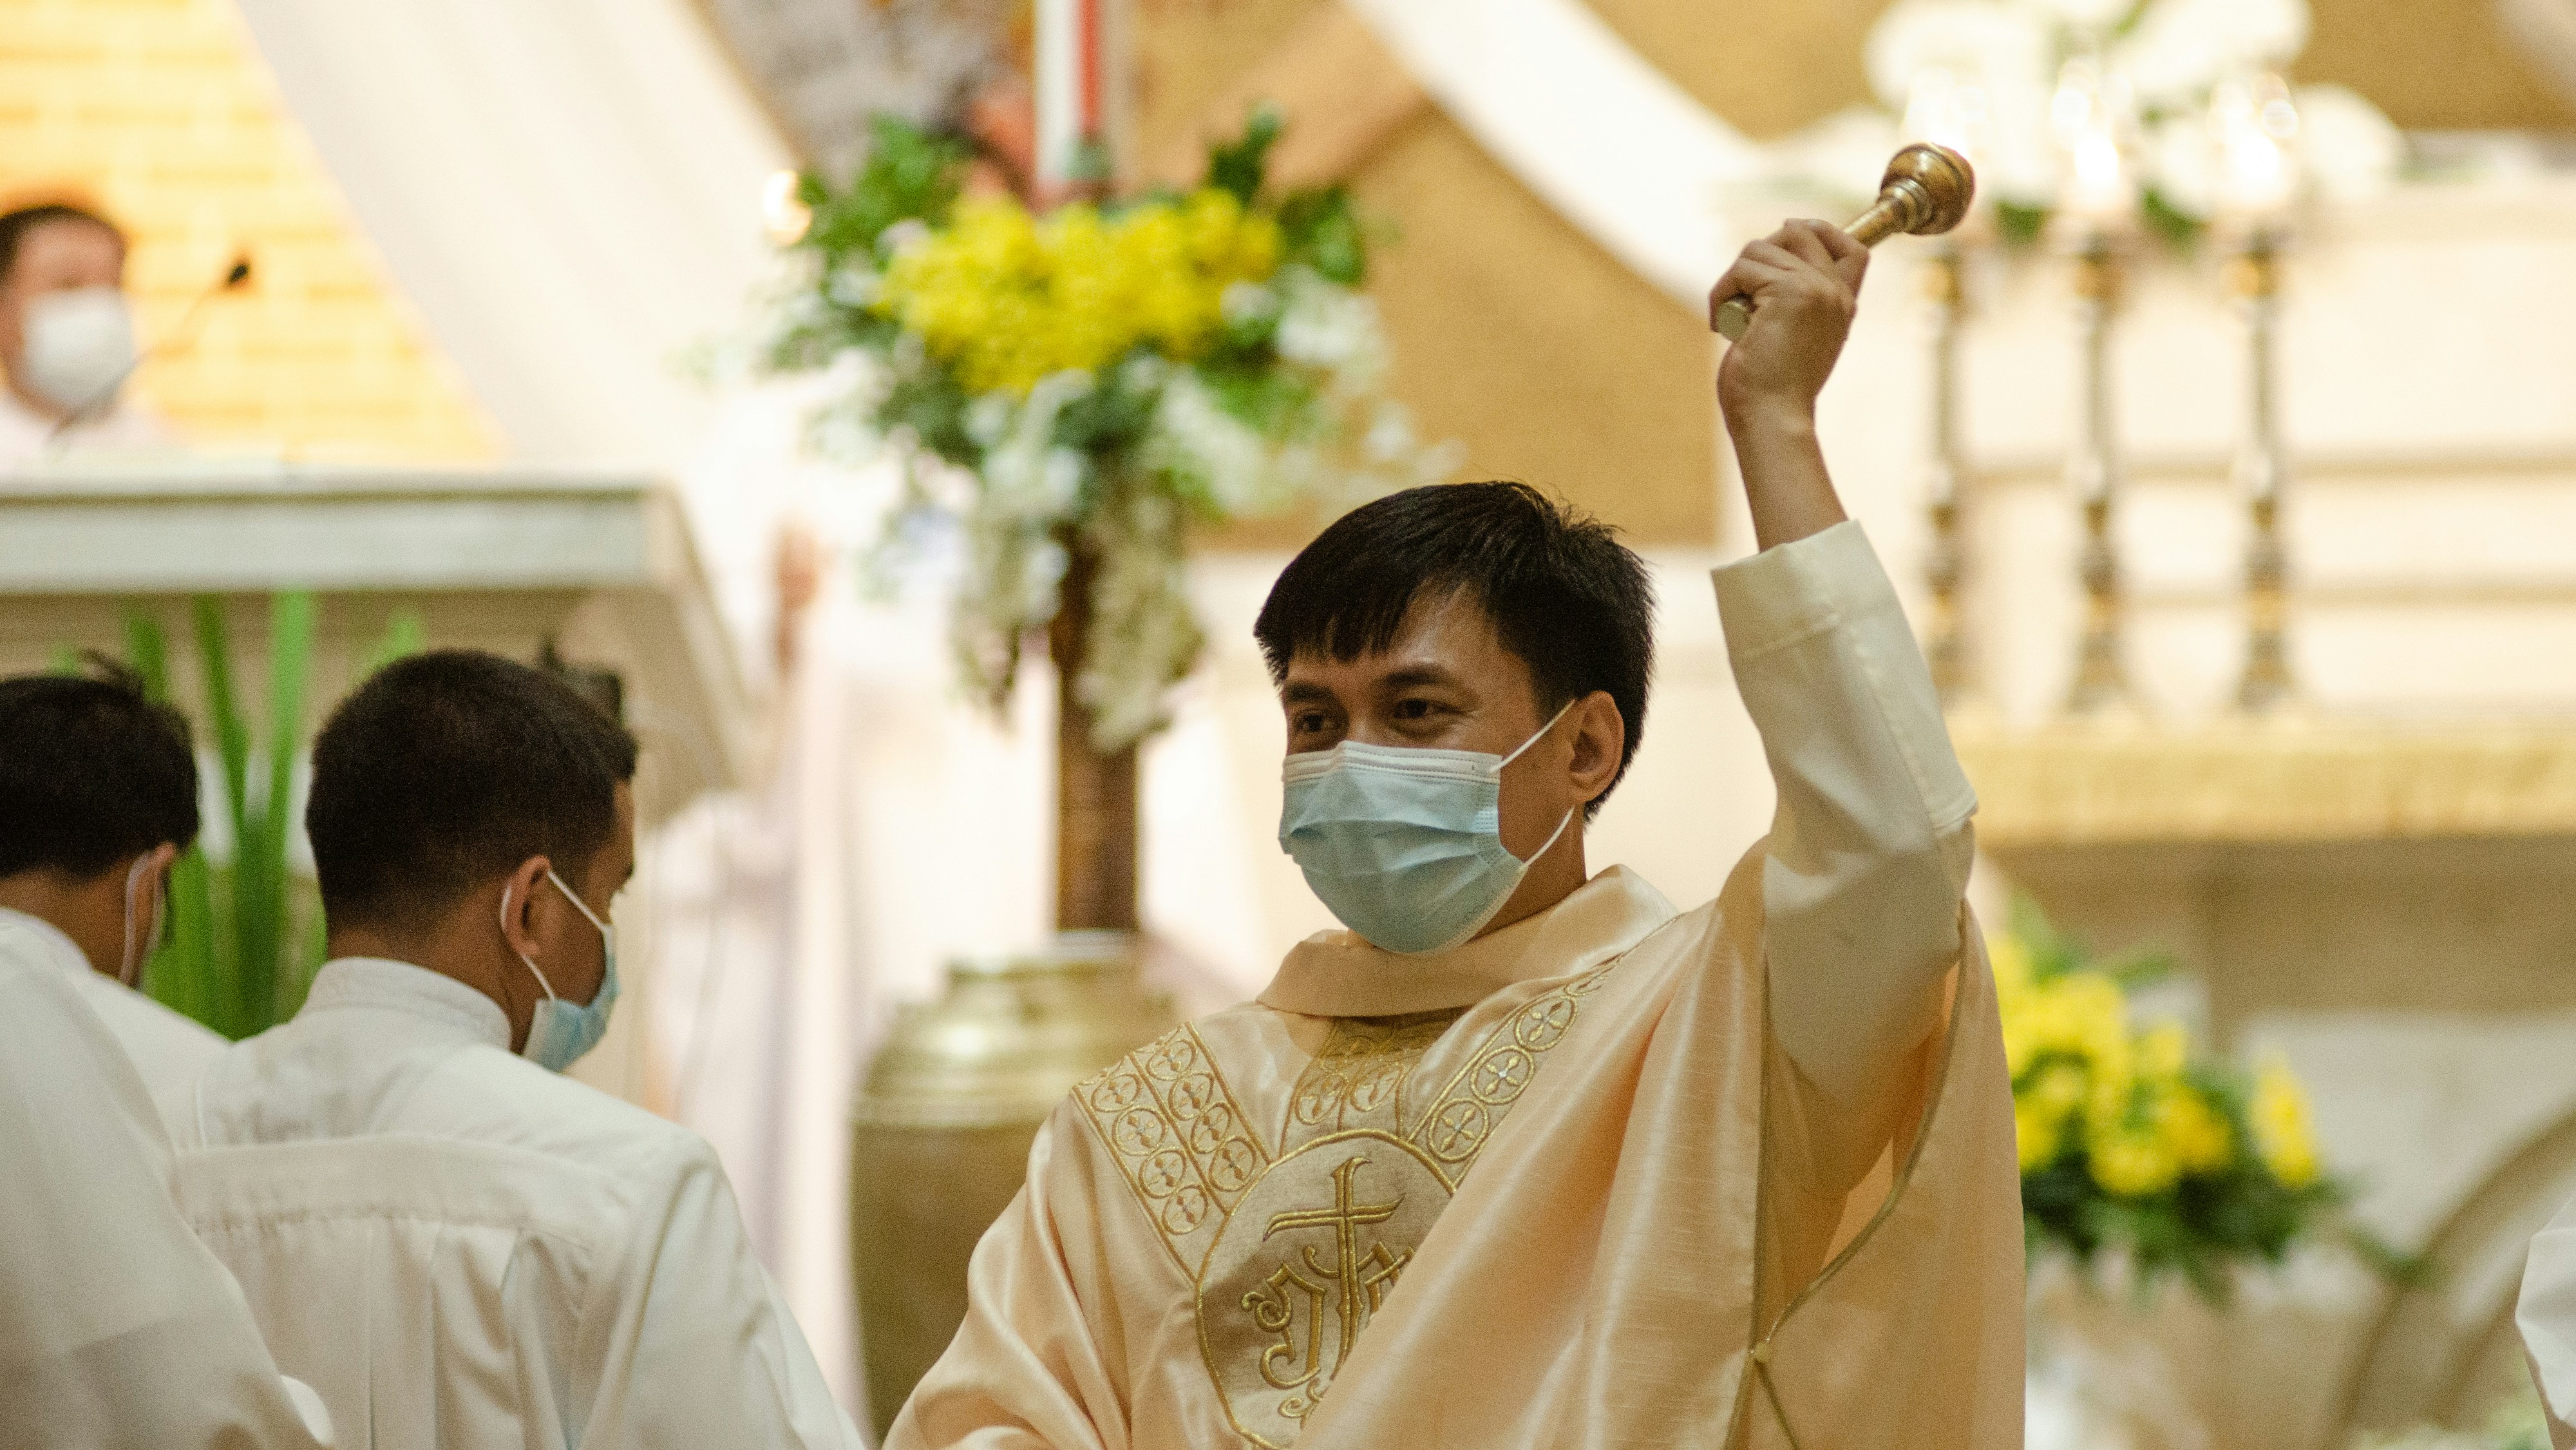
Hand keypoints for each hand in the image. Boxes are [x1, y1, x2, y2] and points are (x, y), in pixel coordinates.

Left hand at [1709, 220, 1867, 429]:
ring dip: (1734, 279)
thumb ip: (1797, 303)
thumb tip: (1768, 261)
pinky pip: (1741, 269)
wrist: (1773, 418)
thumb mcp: (1795, 339)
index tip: (1787, 235)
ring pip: (1760, 249)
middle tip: (1742, 289)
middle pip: (1799, 233)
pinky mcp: (1788, 290)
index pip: (1852, 247)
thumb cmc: (1774, 389)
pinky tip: (1721, 325)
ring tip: (1730, 317)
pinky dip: (1721, 293)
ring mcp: (1814, 288)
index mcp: (1843, 305)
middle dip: (1762, 251)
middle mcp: (1835, 292)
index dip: (1820, 231)